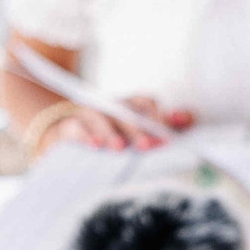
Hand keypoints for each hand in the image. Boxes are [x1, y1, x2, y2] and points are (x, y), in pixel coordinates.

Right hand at [37, 96, 192, 152]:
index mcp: (129, 106)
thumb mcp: (137, 133)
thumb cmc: (109, 137)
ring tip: (120, 147)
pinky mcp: (66, 128)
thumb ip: (164, 126)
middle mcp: (110, 107)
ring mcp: (87, 115)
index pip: (147, 103)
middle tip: (148, 146)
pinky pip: (74, 128)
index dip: (158, 116)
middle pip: (126, 112)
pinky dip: (84, 136)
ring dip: (111, 132)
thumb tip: (186, 118)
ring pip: (100, 118)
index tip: (168, 134)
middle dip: (138, 129)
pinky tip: (94, 145)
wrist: (63, 139)